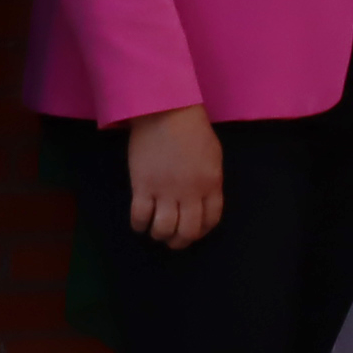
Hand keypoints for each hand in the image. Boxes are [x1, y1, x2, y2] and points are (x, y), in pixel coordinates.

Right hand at [124, 106, 223, 248]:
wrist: (166, 111)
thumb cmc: (192, 129)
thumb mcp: (212, 155)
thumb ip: (209, 180)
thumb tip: (202, 200)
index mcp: (211, 183)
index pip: (211, 219)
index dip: (202, 231)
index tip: (193, 231)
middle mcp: (190, 192)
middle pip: (188, 231)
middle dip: (180, 241)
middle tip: (172, 239)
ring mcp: (166, 191)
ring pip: (164, 229)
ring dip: (160, 235)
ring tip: (156, 230)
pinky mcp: (143, 186)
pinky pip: (140, 217)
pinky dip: (139, 225)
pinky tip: (140, 222)